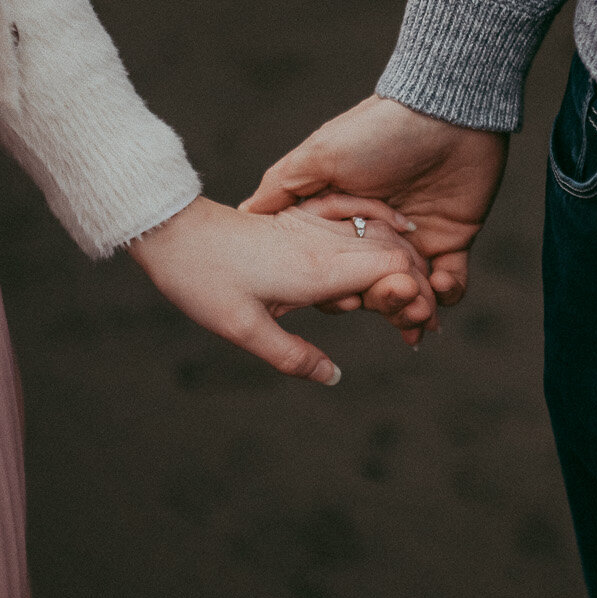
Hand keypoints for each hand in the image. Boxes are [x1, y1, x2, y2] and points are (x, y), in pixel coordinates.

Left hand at [127, 196, 432, 384]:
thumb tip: (333, 376)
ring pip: (381, 236)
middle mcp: (325, 244)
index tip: (420, 327)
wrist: (172, 229)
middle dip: (420, 285)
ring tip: (412, 300)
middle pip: (397, 253)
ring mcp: (315, 229)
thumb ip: (293, 356)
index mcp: (318, 270)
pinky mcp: (302, 223)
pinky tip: (394, 243)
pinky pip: (358, 221)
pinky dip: (384, 231)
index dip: (417, 296)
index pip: (394, 271)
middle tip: (423, 324)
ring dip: (406, 263)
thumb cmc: (202, 279)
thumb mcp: (244, 329)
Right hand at [242, 96, 509, 316]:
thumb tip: (244, 216)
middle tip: (396, 297)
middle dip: (381, 302)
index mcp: (339, 219)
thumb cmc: (379, 131)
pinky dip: (447, 291)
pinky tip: (440, 284)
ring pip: (407, 292)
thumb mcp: (320, 155)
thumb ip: (282, 187)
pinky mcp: (452, 239)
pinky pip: (450, 281)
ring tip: (420, 305)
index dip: (334, 293)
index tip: (346, 297)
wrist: (449, 113)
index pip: (329, 273)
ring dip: (412, 306)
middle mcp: (373, 234)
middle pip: (369, 289)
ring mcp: (413, 239)